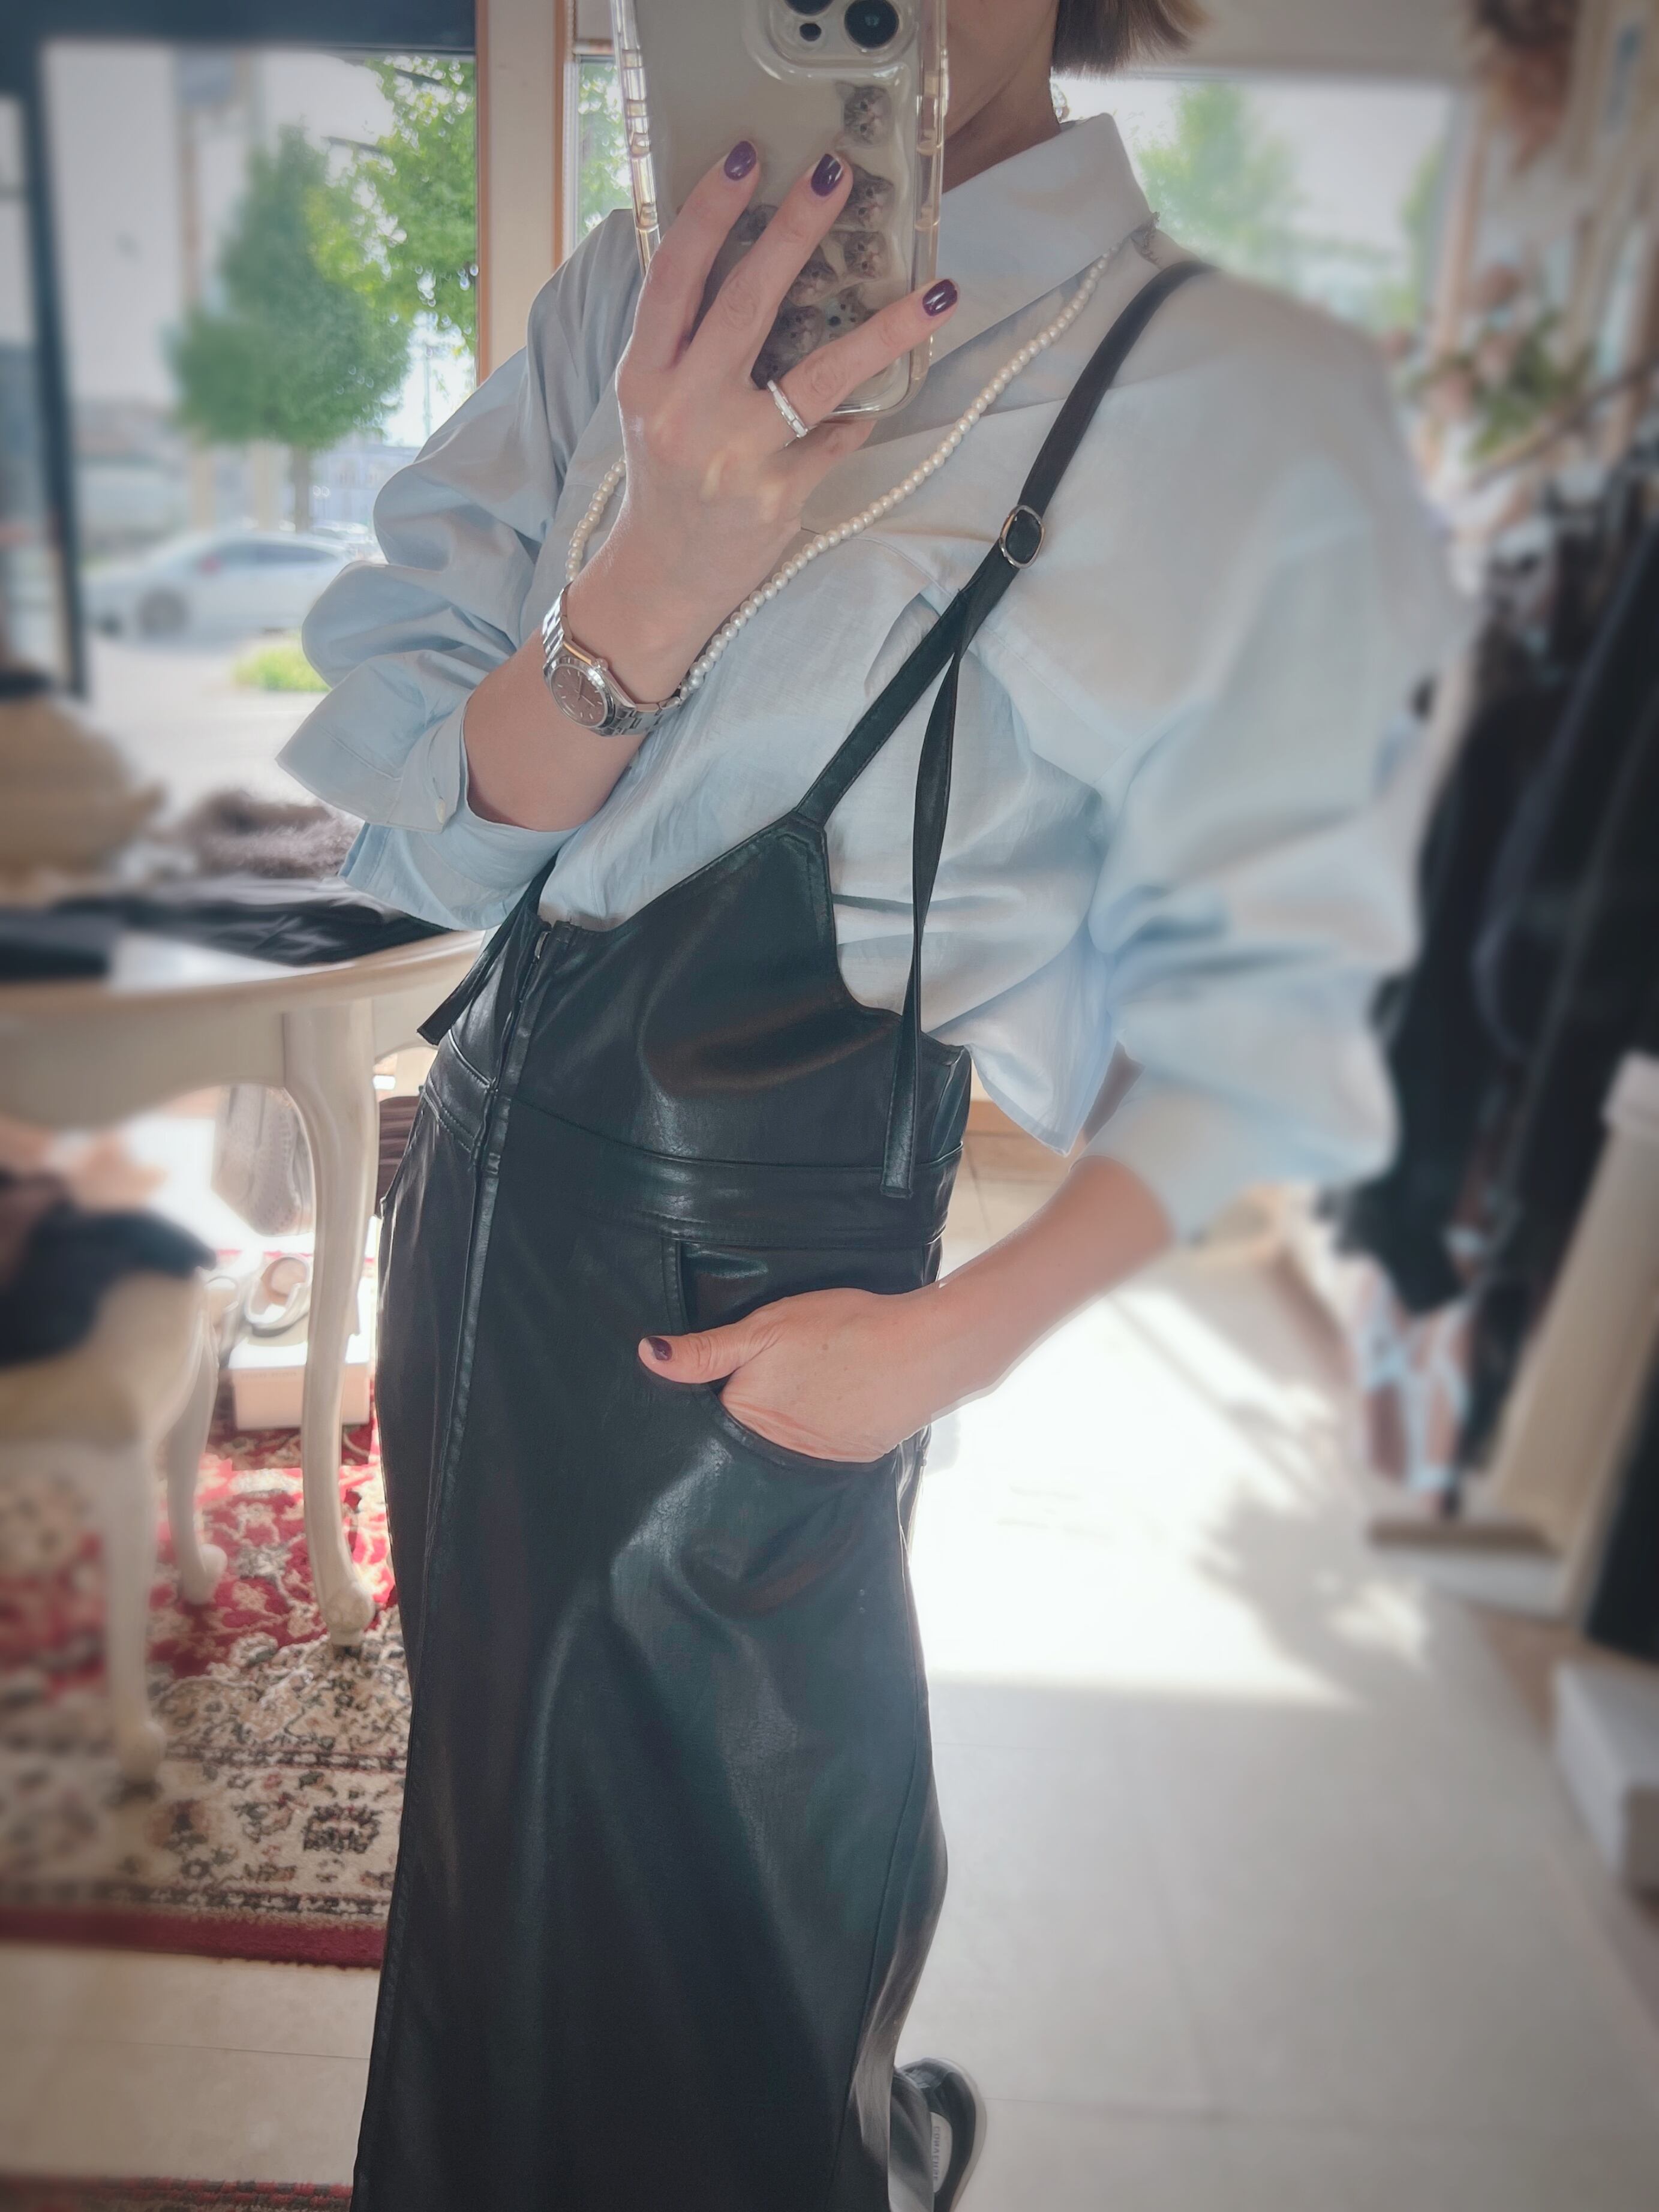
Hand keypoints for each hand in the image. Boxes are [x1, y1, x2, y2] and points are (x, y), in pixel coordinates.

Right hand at [571, 140, 959, 703]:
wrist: (662, 578)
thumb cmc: (666, 474)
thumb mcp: (652, 401)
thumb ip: (684, 339)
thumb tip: (746, 253)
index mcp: (645, 377)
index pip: (675, 277)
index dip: (709, 212)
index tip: (748, 158)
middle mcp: (685, 411)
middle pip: (746, 306)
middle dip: (793, 234)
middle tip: (836, 178)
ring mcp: (735, 456)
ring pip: (819, 377)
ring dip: (884, 331)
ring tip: (936, 294)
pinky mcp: (778, 497)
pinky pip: (838, 438)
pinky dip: (859, 415)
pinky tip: (874, 402)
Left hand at [639, 1285, 957, 1462]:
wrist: (923, 1351)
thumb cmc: (841, 1330)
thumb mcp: (765, 1329)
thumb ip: (706, 1351)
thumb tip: (646, 1355)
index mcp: (744, 1418)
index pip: (702, 1418)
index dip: (700, 1397)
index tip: (700, 1382)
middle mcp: (772, 1452)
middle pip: (738, 1437)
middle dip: (736, 1417)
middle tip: (756, 1381)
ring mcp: (812, 1460)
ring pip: (775, 1445)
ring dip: (776, 1427)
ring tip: (791, 1394)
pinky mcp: (845, 1458)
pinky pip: (812, 1450)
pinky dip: (812, 1431)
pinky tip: (824, 1404)